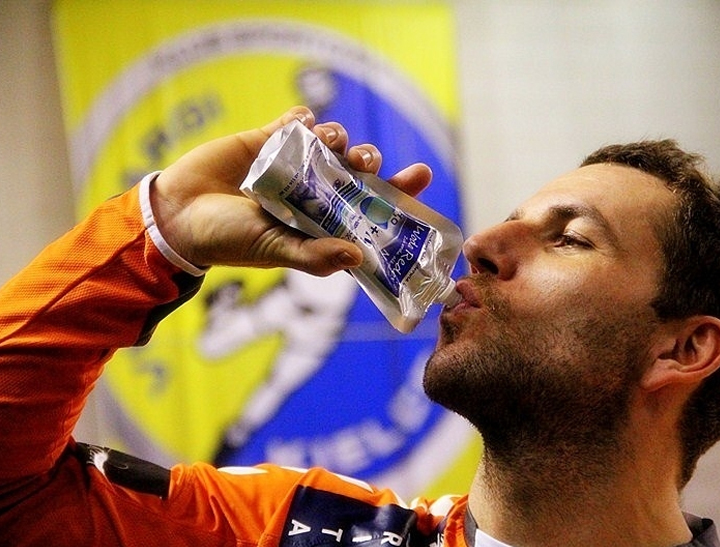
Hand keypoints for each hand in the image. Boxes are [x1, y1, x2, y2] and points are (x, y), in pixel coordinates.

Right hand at [151, 106, 431, 275]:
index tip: (421, 174)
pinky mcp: (268, 140)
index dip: (398, 191)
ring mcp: (292, 166)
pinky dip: (304, 118)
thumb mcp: (274, 250)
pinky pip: (296, 122)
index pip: (369, 206)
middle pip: (356, 171)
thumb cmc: (228, 241)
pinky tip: (301, 122)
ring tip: (330, 141)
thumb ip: (313, 256)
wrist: (179, 215)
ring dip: (339, 138)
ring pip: (332, 143)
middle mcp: (313, 193)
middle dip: (368, 161)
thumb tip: (358, 256)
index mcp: (321, 222)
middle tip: (364, 161)